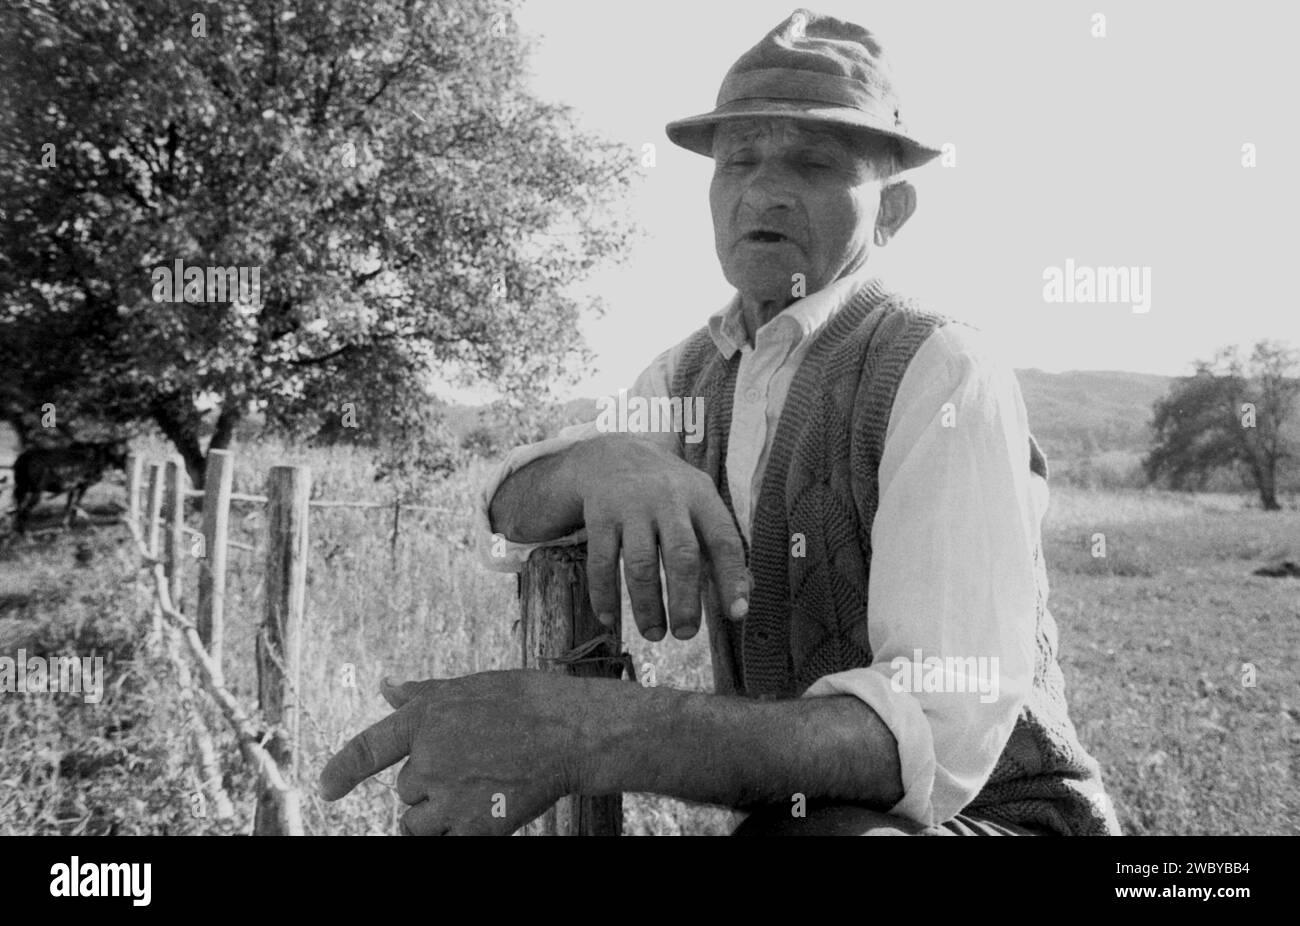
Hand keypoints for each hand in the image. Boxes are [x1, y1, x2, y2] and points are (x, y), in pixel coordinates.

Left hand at [319, 672, 583, 835]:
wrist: (574, 733)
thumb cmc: (529, 701)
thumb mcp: (471, 686)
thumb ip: (423, 693)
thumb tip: (384, 685)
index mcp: (426, 717)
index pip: (368, 748)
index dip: (342, 770)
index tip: (326, 788)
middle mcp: (429, 757)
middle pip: (406, 789)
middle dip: (430, 785)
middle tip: (475, 766)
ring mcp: (449, 795)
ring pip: (418, 821)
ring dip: (438, 816)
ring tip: (480, 790)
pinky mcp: (472, 827)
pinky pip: (445, 841)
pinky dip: (457, 833)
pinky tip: (487, 813)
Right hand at [570, 434, 751, 641]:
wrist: (613, 454)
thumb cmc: (668, 492)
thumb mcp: (700, 504)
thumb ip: (719, 547)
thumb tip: (742, 601)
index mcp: (701, 497)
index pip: (723, 539)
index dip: (732, 578)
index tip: (736, 614)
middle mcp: (668, 499)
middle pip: (681, 554)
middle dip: (685, 599)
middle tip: (685, 634)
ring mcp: (631, 506)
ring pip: (640, 563)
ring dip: (647, 605)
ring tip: (654, 633)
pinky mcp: (599, 515)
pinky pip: (600, 562)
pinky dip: (604, 595)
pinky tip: (609, 618)